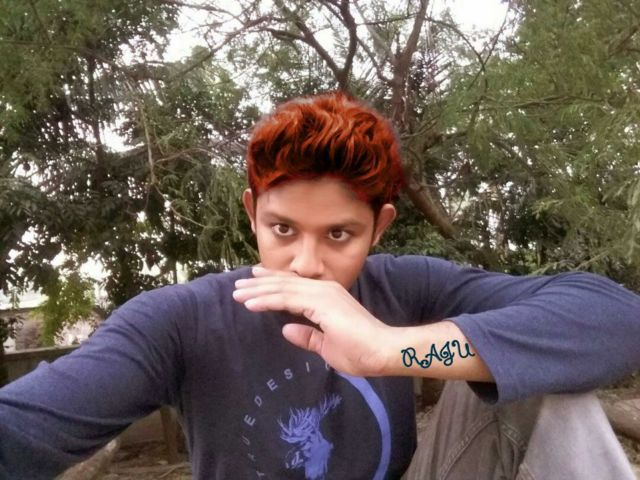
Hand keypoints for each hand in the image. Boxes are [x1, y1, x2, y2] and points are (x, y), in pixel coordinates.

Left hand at [233, 266, 392, 376]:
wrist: (383, 351)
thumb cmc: (361, 351)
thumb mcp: (327, 346)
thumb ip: (308, 337)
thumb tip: (287, 329)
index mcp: (326, 297)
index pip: (293, 287)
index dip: (272, 284)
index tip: (253, 283)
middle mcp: (323, 290)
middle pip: (284, 284)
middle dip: (259, 284)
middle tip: (237, 284)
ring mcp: (323, 294)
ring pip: (282, 289)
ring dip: (257, 291)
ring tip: (237, 293)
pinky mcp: (321, 303)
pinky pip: (287, 299)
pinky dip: (267, 300)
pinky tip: (250, 304)